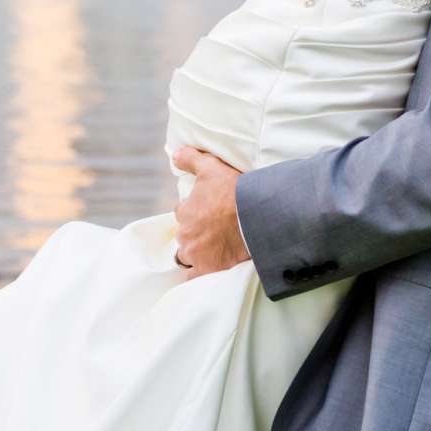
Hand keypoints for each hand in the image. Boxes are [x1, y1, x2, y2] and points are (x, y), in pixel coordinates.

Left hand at [170, 147, 249, 276]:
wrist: (256, 216)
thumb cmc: (234, 191)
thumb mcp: (212, 168)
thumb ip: (191, 159)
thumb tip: (174, 154)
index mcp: (185, 211)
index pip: (183, 213)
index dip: (196, 213)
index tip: (210, 214)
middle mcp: (186, 234)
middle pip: (185, 236)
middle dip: (196, 234)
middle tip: (215, 232)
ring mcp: (195, 254)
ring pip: (188, 256)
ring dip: (196, 254)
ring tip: (213, 250)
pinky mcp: (208, 270)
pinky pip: (195, 277)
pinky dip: (200, 274)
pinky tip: (210, 269)